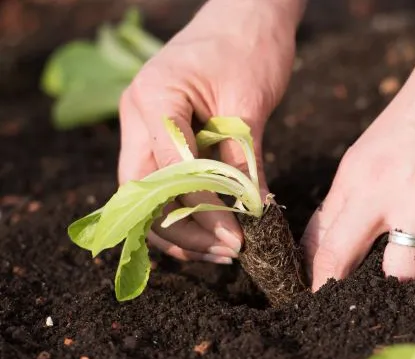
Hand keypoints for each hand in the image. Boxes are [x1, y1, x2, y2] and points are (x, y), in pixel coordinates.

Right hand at [118, 0, 299, 263]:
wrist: (247, 14)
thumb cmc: (250, 47)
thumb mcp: (250, 104)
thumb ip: (243, 159)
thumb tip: (252, 214)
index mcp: (154, 99)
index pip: (170, 173)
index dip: (204, 212)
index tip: (237, 239)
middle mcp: (137, 115)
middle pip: (143, 192)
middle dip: (183, 231)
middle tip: (228, 253)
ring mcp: (143, 126)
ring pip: (147, 194)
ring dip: (181, 228)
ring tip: (222, 252)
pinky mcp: (160, 135)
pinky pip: (161, 182)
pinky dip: (183, 211)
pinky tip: (210, 232)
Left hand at [301, 21, 414, 289]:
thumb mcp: (374, 146)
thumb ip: (357, 192)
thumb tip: (335, 235)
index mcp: (353, 173)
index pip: (318, 236)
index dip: (314, 270)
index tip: (315, 291)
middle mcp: (378, 189)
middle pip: (339, 258)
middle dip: (335, 290)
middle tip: (342, 307)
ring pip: (400, 273)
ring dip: (407, 280)